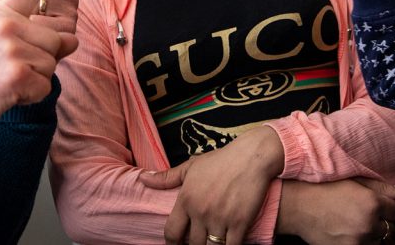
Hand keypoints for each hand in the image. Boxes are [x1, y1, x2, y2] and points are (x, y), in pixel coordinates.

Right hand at [0, 0, 77, 150]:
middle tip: (12, 66)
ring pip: (53, 62)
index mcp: (2, 12)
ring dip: (37, 77)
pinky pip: (46, 85)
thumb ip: (33, 33)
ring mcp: (12, 49)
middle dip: (45, 57)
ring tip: (9, 78)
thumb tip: (72, 38)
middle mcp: (7, 25)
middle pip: (57, 38)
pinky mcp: (18, 75)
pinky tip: (10, 92)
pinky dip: (33, 94)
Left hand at [138, 126, 284, 244]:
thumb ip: (167, 177)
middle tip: (198, 241)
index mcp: (186, 199)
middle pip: (192, 244)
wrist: (252, 157)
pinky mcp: (239, 223)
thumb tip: (142, 178)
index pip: (171, 232)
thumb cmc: (221, 160)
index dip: (172, 243)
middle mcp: (200, 211)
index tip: (177, 244)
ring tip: (213, 242)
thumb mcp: (191, 166)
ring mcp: (220, 219)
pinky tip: (229, 243)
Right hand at [277, 178, 394, 244]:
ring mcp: (358, 239)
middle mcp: (368, 223)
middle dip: (377, 222)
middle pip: (386, 228)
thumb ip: (380, 187)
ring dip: (367, 234)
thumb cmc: (321, 189)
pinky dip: (356, 241)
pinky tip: (343, 231)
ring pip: (375, 240)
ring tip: (349, 223)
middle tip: (358, 214)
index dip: (385, 208)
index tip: (375, 207)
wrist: (297, 206)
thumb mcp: (352, 181)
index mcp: (372, 203)